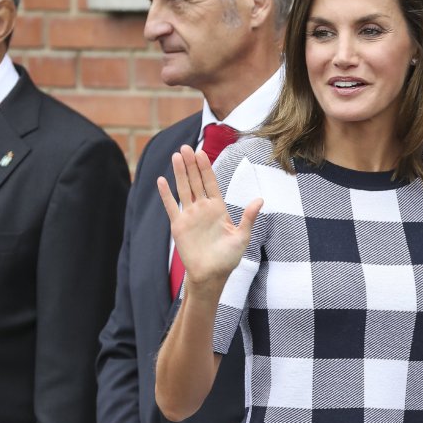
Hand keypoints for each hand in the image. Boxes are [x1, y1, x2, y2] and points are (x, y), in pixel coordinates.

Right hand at [157, 145, 262, 293]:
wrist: (211, 275)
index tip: (202, 153)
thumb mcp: (242, 237)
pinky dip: (166, 194)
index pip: (211, 183)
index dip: (206, 168)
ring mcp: (190, 216)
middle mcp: (203, 209)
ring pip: (183, 189)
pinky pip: (171, 206)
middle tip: (186, 147)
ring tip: (176, 156)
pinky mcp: (178, 225)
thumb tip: (260, 199)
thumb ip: (249, 217)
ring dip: (179, 173)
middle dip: (191, 164)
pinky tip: (161, 180)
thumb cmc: (228, 259)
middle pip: (195, 181)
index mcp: (218, 209)